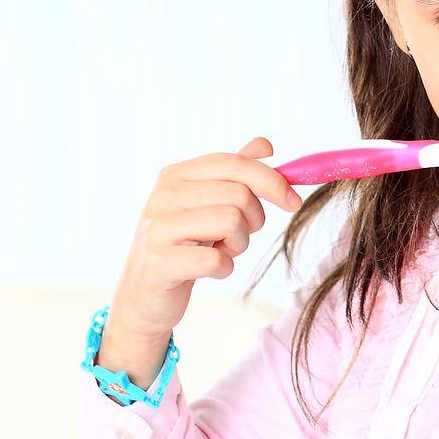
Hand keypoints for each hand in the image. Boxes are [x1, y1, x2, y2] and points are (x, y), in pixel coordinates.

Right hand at [106, 137, 302, 343]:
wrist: (145, 294)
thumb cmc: (184, 243)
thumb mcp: (208, 203)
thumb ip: (235, 173)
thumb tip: (265, 145)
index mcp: (176, 174)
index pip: (235, 163)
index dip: (272, 179)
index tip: (294, 200)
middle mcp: (163, 195)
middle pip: (239, 194)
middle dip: (253, 219)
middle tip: (238, 234)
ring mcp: (158, 228)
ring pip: (232, 222)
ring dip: (239, 243)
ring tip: (220, 249)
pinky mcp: (158, 263)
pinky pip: (216, 260)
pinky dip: (224, 268)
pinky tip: (209, 269)